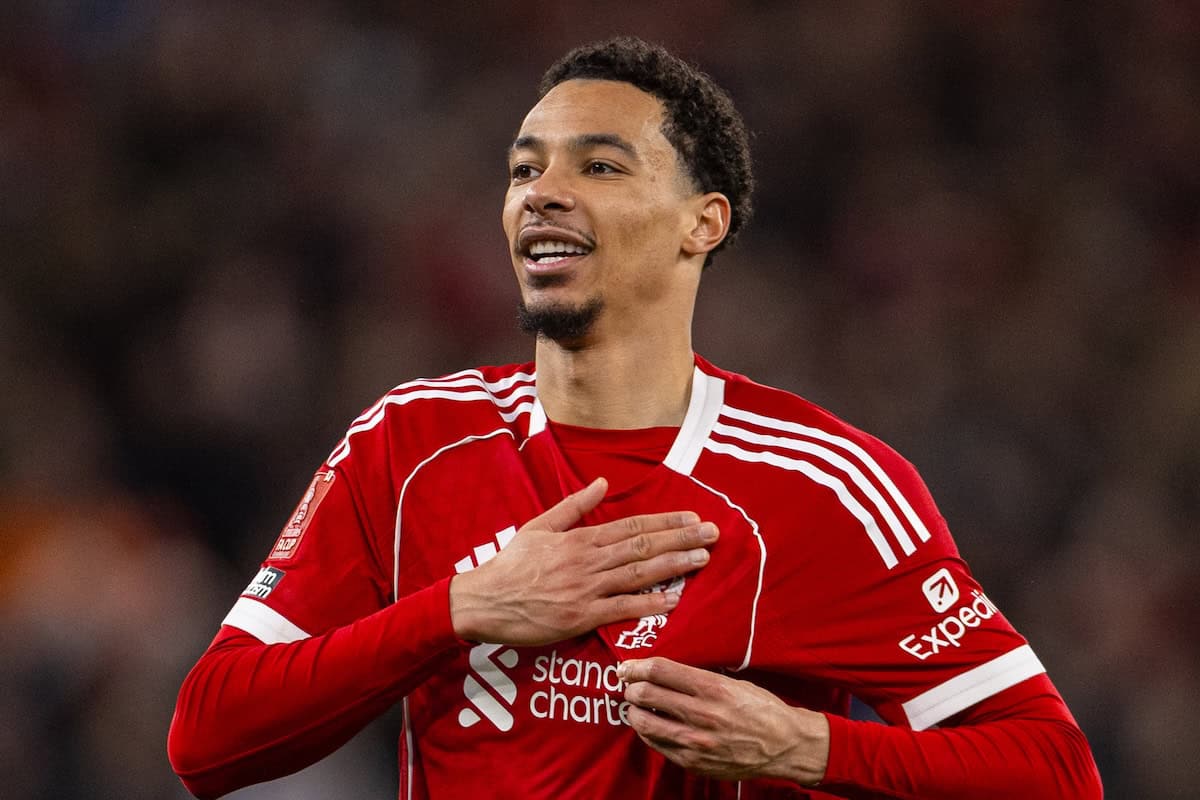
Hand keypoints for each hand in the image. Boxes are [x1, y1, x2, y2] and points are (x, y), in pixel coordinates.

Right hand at [449, 478, 718, 645]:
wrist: (483, 601)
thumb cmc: (510, 565)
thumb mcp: (539, 526)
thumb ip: (573, 506)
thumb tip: (602, 482)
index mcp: (580, 538)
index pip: (631, 526)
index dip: (665, 522)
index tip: (692, 518)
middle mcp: (588, 560)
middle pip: (643, 546)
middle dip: (681, 539)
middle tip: (713, 535)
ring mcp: (585, 588)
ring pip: (638, 573)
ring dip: (674, 565)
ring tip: (702, 559)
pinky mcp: (580, 616)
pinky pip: (621, 608)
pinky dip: (648, 603)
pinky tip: (672, 599)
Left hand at [617, 657, 828, 785]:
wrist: (785, 746)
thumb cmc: (761, 708)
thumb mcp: (734, 682)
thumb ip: (698, 677)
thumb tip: (662, 670)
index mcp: (713, 688)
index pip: (660, 670)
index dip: (637, 666)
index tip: (628, 666)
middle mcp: (702, 714)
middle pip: (646, 694)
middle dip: (631, 686)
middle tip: (629, 684)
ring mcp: (696, 741)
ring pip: (644, 722)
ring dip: (634, 710)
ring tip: (636, 705)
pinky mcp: (693, 762)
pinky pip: (656, 744)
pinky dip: (647, 731)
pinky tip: (650, 724)